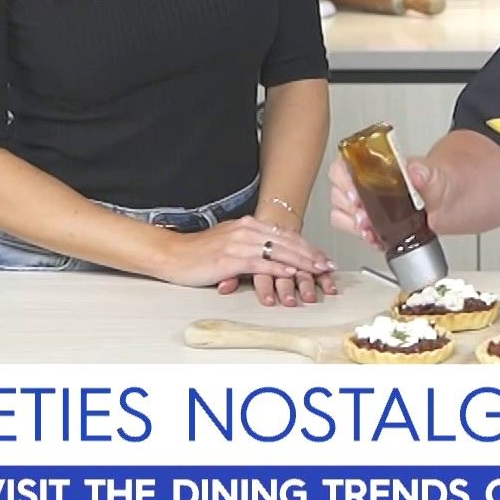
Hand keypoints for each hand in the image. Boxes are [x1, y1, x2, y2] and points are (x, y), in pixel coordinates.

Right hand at [160, 214, 333, 290]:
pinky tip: (290, 274)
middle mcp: (246, 230)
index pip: (285, 235)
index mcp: (248, 225)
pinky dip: (277, 269)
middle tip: (328, 266)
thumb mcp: (230, 244)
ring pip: (278, 252)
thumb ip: (251, 247)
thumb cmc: (198, 253)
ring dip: (301, 263)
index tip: (322, 257)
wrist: (172, 255)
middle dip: (311, 255)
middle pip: (287, 242)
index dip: (307, 247)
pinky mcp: (229, 259)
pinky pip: (260, 264)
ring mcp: (238, 244)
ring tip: (317, 271)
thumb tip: (271, 256)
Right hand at [327, 155, 449, 250]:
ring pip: (344, 211)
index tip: (354, 196)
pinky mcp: (381, 219)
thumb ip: (427, 175)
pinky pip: (359, 228)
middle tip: (365, 219)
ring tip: (370, 231)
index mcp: (383, 163)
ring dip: (353, 225)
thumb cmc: (450, 181)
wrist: (460, 196)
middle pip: (340, 189)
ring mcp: (375, 201)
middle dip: (348, 208)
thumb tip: (414, 173)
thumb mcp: (441, 178)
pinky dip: (365, 236)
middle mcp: (374, 180)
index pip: (347, 163)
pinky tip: (378, 239)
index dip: (343, 179)